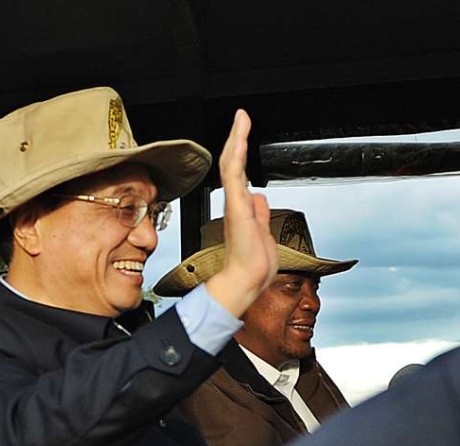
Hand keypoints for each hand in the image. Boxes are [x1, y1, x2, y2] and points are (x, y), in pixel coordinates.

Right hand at [205, 110, 277, 317]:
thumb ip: (260, 213)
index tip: (242, 134)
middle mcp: (234, 203)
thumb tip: (260, 198)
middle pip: (231, 164)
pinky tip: (238, 138)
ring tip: (241, 119)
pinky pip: (234, 175)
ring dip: (236, 140)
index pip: (238, 174)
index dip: (240, 153)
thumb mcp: (263, 232)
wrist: (247, 280)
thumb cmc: (253, 264)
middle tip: (241, 117)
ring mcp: (234, 204)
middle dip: (236, 139)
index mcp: (240, 209)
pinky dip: (236, 155)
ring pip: (231, 164)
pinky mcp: (236, 207)